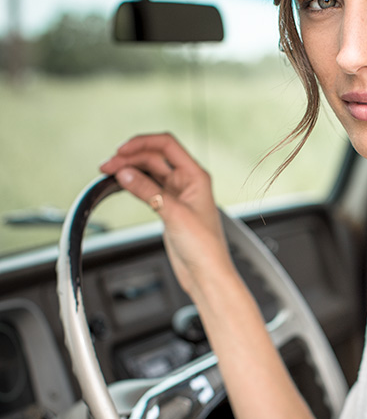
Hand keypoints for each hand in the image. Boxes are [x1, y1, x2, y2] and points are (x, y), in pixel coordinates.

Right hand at [100, 133, 231, 296]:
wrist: (206, 274)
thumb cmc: (204, 247)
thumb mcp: (173, 213)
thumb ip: (147, 190)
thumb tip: (124, 172)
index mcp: (196, 176)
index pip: (167, 145)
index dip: (142, 143)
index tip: (121, 151)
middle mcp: (187, 182)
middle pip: (154, 157)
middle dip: (130, 157)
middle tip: (107, 166)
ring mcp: (177, 195)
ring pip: (148, 172)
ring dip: (129, 169)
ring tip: (108, 172)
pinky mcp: (167, 209)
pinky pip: (146, 188)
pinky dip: (132, 184)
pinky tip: (120, 184)